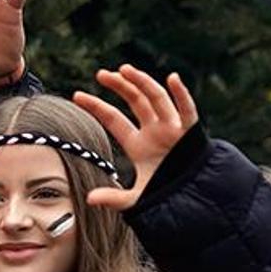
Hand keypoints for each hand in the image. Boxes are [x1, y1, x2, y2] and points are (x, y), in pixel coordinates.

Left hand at [73, 65, 198, 209]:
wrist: (193, 202)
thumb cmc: (166, 196)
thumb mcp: (136, 198)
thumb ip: (114, 198)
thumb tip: (89, 200)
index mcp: (138, 144)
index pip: (113, 119)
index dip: (96, 107)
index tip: (77, 96)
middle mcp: (154, 131)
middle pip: (135, 101)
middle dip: (119, 86)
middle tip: (101, 74)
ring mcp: (172, 129)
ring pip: (156, 99)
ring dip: (142, 82)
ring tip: (125, 69)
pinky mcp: (190, 133)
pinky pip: (187, 111)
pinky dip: (182, 95)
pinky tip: (172, 79)